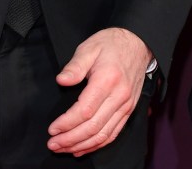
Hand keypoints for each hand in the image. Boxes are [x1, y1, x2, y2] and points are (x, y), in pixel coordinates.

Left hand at [47, 27, 152, 156]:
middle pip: (93, 127)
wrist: (138, 43)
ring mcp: (126, 104)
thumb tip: (62, 80)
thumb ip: (75, 65)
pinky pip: (113, 133)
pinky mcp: (129, 109)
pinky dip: (97, 145)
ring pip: (103, 134)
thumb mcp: (89, 47)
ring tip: (64, 149)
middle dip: (70, 140)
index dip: (67, 123)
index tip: (53, 129)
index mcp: (107, 79)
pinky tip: (83, 148)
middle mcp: (119, 95)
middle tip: (53, 144)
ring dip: (82, 145)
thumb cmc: (112, 44)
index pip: (84, 111)